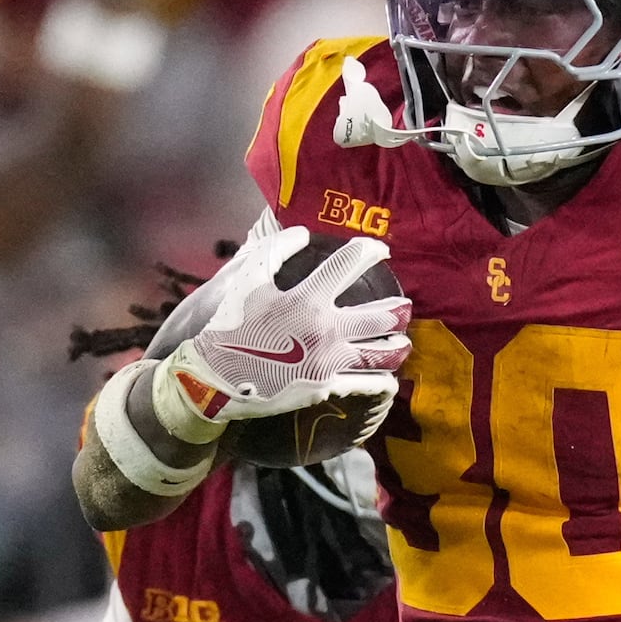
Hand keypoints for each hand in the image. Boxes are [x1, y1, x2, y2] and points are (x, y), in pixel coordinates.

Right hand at [145, 218, 413, 442]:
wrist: (214, 377)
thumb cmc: (228, 325)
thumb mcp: (246, 279)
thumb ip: (274, 250)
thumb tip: (301, 233)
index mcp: (307, 300)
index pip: (347, 266)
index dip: (368, 252)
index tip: (379, 250)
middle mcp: (325, 331)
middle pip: (376, 318)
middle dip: (396, 310)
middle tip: (406, 307)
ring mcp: (328, 362)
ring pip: (378, 354)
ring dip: (396, 347)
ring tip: (405, 342)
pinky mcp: (325, 387)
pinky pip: (363, 385)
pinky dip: (380, 382)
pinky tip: (390, 381)